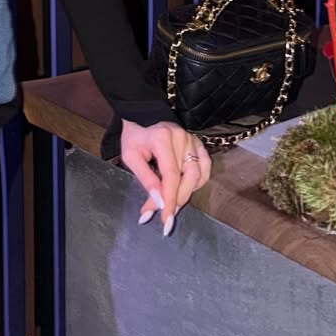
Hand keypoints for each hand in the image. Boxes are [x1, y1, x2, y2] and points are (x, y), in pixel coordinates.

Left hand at [118, 120, 211, 236]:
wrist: (144, 116)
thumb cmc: (135, 138)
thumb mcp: (131, 157)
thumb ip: (146, 179)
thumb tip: (158, 203)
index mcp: (162, 138)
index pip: (171, 175)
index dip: (170, 199)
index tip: (165, 219)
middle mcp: (182, 138)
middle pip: (188, 177)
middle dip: (177, 200)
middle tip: (165, 216)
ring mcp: (193, 140)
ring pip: (199, 175)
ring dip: (187, 193)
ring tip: (172, 204)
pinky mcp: (199, 144)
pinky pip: (205, 168)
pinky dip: (197, 182)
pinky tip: (184, 188)